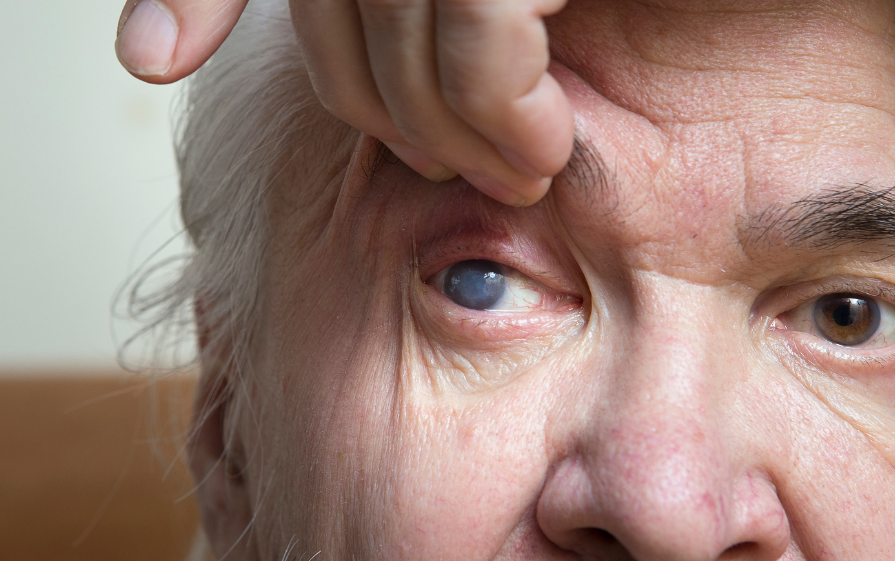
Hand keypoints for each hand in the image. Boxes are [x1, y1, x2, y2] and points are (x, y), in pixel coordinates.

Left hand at [115, 0, 575, 205]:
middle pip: (337, 4)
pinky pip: (483, 32)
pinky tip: (542, 146)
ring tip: (509, 174)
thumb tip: (149, 49)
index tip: (151, 54)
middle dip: (375, 107)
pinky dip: (503, 108)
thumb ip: (399, 5)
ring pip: (404, 28)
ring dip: (449, 128)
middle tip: (441, 167)